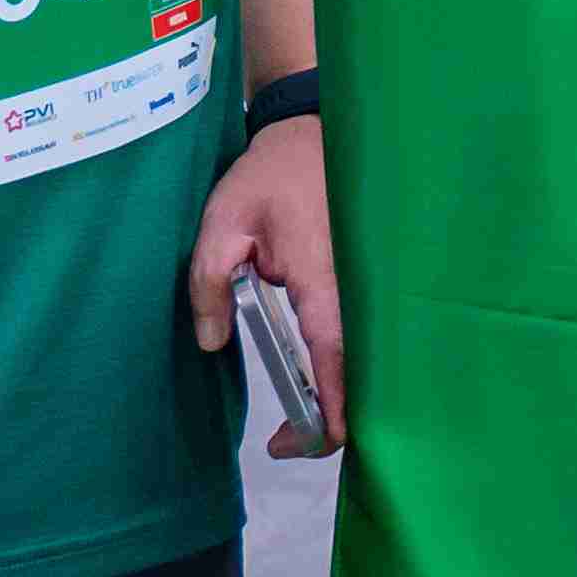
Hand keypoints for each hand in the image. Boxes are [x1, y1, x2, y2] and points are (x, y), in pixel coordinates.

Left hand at [190, 119, 345, 451]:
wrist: (311, 133)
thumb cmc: (270, 175)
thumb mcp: (221, 223)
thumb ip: (209, 282)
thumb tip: (212, 342)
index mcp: (323, 281)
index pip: (334, 362)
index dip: (324, 413)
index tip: (293, 443)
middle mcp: (355, 291)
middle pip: (362, 376)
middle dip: (334, 420)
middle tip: (288, 441)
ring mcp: (364, 288)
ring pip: (367, 361)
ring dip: (342, 398)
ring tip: (300, 420)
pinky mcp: (363, 285)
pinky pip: (363, 340)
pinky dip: (347, 372)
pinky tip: (319, 383)